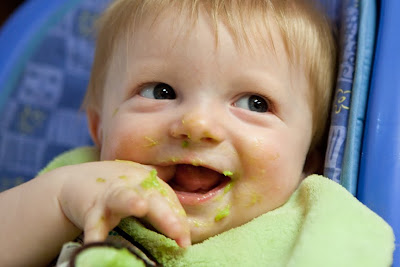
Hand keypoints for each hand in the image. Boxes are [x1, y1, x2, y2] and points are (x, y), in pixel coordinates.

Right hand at [56, 160, 189, 246]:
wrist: (74, 182)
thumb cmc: (115, 185)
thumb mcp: (140, 182)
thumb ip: (161, 184)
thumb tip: (181, 190)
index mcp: (148, 182)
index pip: (169, 201)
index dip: (179, 219)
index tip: (186, 241)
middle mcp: (132, 186)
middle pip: (153, 198)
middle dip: (166, 214)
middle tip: (180, 233)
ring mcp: (111, 195)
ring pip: (123, 197)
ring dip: (131, 201)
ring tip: (140, 206)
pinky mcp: (91, 208)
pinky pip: (93, 223)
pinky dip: (94, 234)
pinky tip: (96, 244)